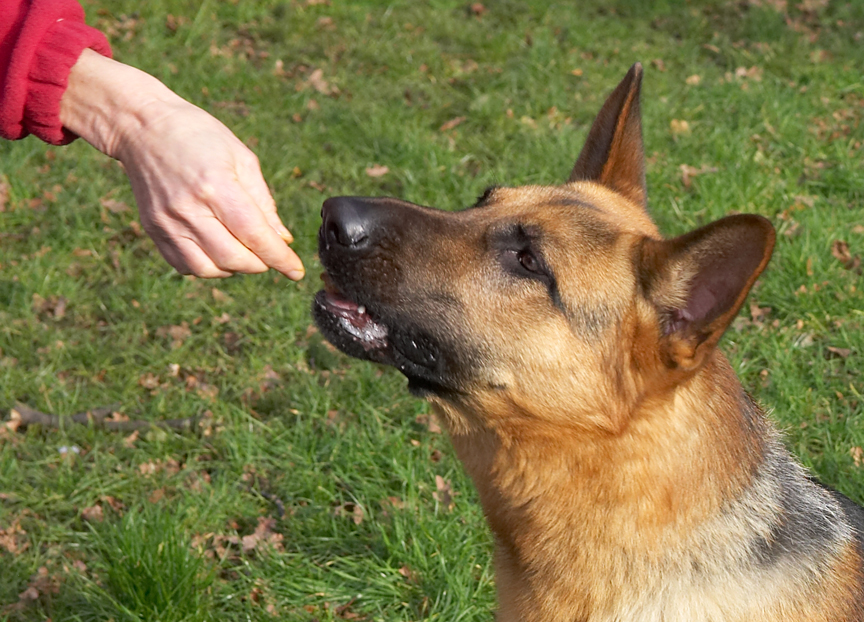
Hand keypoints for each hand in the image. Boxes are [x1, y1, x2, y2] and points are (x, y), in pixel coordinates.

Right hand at [60, 50, 303, 279]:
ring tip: (242, 250)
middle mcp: (189, 209)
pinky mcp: (153, 230)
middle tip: (268, 253)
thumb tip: (282, 239)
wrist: (143, 127)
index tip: (296, 271)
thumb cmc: (199, 136)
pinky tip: (217, 251)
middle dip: (260, 263)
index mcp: (216, 187)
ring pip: (209, 270)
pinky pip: (186, 266)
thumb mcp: (242, 158)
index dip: (280, 258)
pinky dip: (208, 267)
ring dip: (234, 268)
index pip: (255, 235)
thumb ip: (263, 202)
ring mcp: (167, 223)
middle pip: (234, 259)